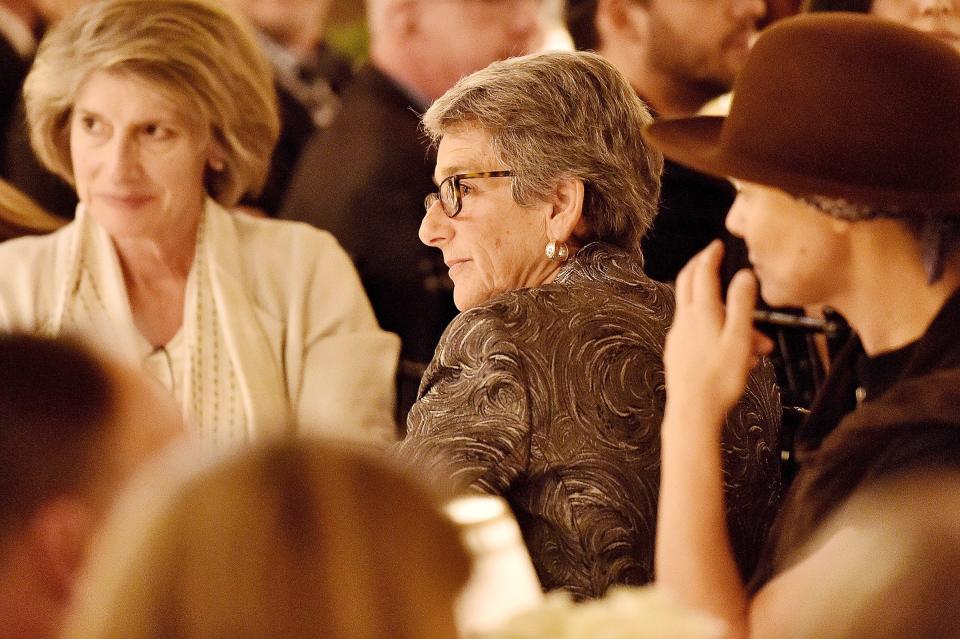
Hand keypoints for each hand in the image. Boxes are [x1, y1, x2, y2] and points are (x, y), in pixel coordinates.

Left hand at [664, 241, 772, 423]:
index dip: (710, 255)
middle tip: (710, 257)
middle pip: (688, 283)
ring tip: (756, 342)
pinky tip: (735, 353)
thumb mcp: (738, 338)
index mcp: (701, 312)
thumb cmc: (718, 379)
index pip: (702, 272)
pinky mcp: (678, 352)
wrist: (693, 412)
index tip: (717, 245)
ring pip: (699, 312)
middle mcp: (684, 320)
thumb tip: (744, 276)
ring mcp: (679, 336)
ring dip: (723, 313)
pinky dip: (715, 331)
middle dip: (700, 267)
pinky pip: (697, 331)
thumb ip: (742, 305)